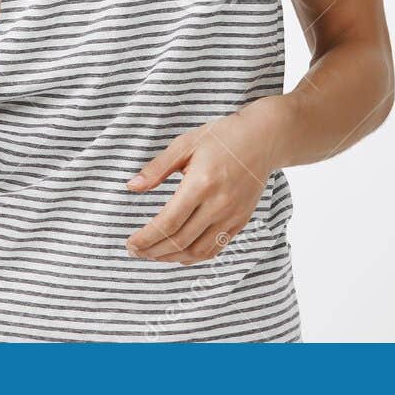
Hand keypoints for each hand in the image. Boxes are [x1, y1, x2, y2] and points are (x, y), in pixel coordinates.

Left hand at [123, 97, 289, 264]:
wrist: (263, 138)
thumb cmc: (223, 137)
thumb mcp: (186, 143)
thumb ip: (157, 168)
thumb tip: (132, 187)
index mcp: (201, 183)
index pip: (168, 223)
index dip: (146, 238)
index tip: (130, 243)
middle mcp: (218, 204)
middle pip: (180, 241)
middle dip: (152, 251)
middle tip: (135, 251)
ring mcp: (232, 215)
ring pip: (197, 251)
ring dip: (171, 258)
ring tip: (153, 254)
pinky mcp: (240, 221)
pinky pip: (214, 249)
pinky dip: (193, 257)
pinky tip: (178, 253)